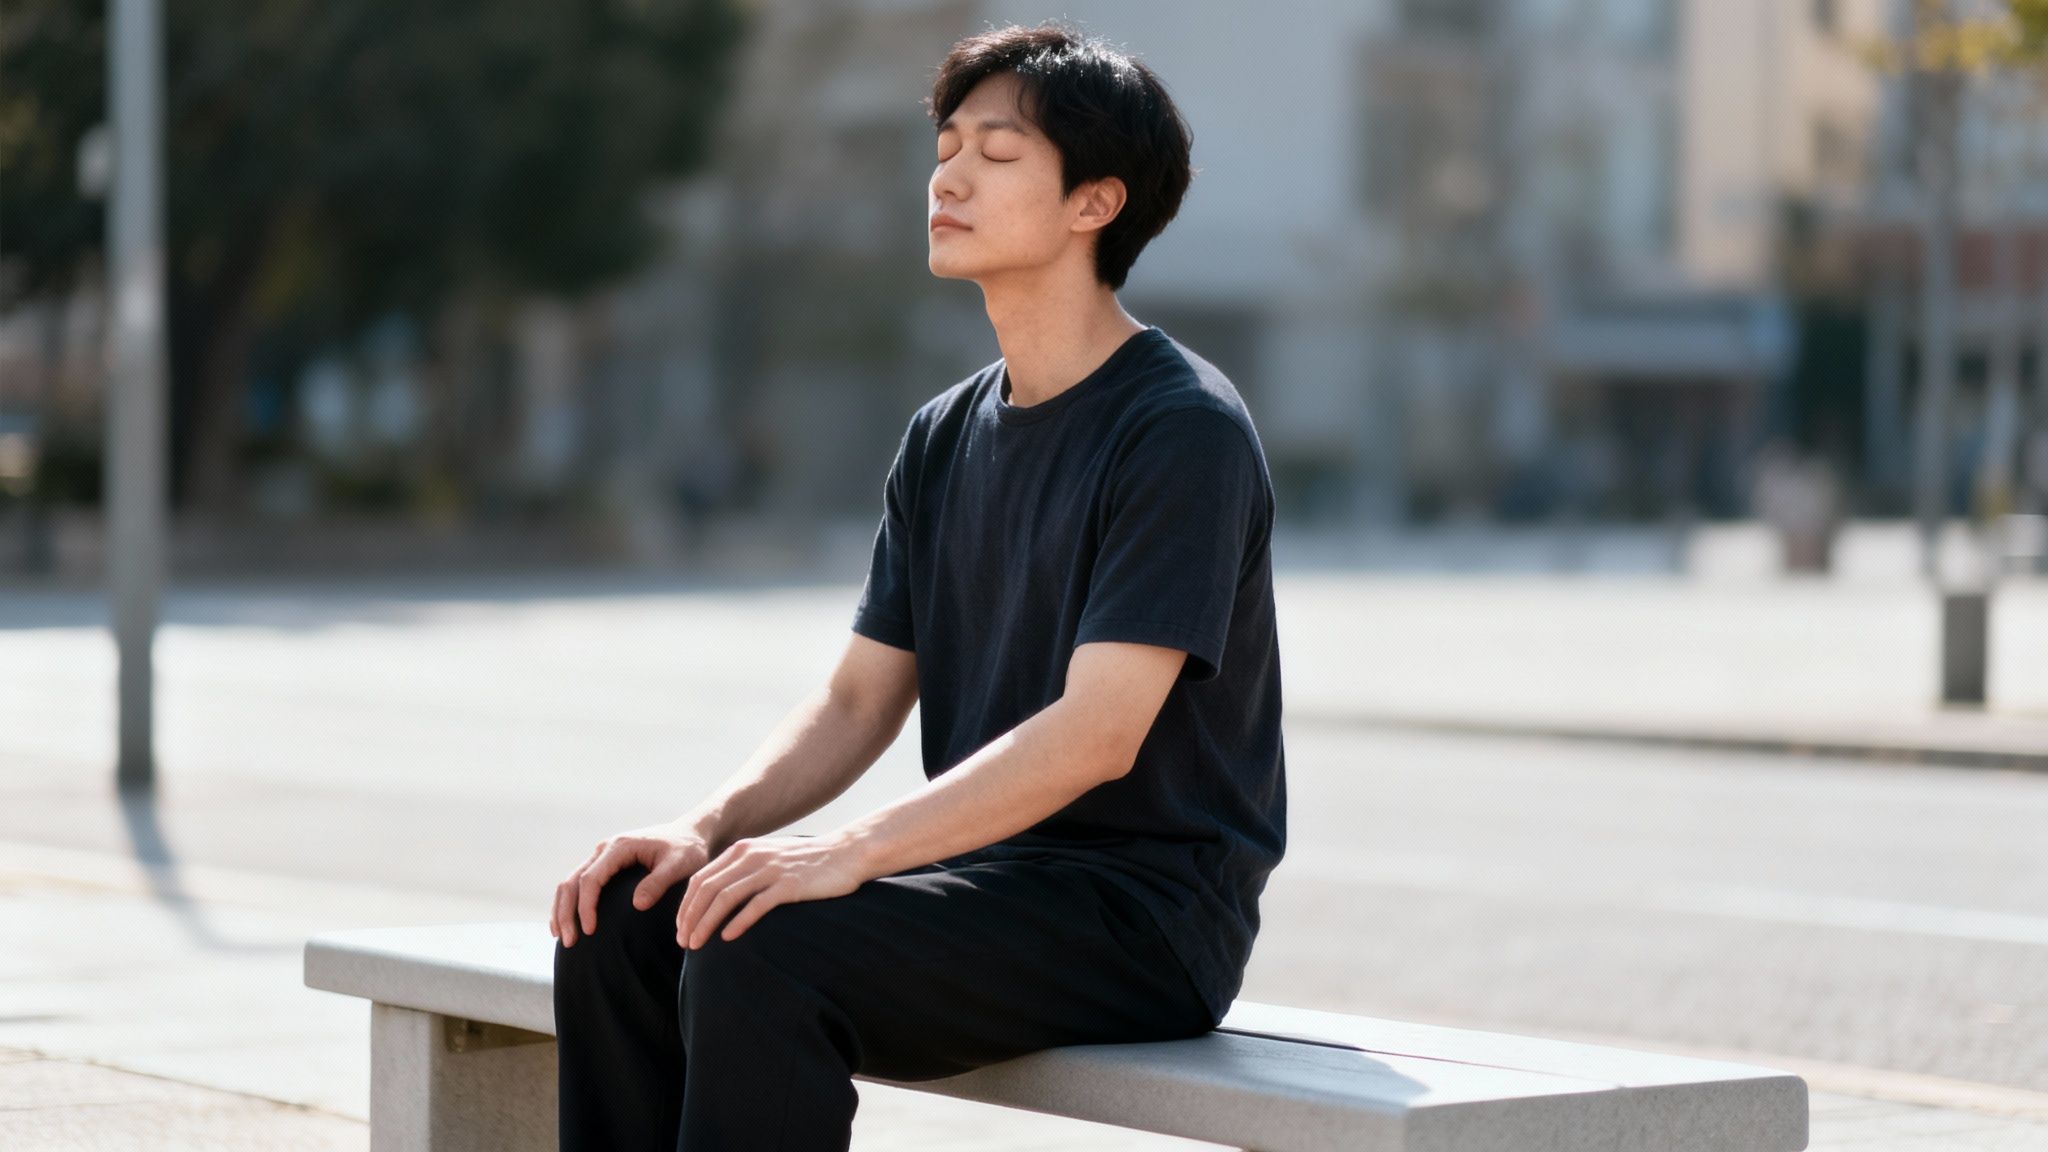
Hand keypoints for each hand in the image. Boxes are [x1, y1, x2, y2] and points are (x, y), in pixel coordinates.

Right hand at [551, 821, 714, 947]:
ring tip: (562, 938)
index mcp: (619, 847)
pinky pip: (579, 885)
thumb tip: (637, 904)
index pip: (591, 879)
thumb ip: (658, 882)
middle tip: (569, 942)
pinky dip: (570, 904)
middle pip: (572, 881)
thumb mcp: (679, 864)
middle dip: (566, 913)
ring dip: (562, 910)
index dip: (586, 906)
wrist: (690, 833)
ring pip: (570, 883)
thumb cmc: (687, 848)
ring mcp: (602, 857)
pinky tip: (570, 924)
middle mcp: (604, 850)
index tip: (590, 931)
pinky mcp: (605, 866)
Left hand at [676, 833, 869, 949]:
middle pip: (707, 889)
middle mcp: (751, 856)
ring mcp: (769, 869)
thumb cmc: (806, 862)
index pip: (701, 879)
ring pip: (725, 898)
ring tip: (697, 945)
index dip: (686, 906)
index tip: (681, 929)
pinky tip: (728, 937)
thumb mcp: (769, 857)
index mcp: (742, 850)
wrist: (846, 853)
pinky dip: (738, 922)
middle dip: (690, 918)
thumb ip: (744, 870)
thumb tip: (718, 898)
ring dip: (706, 923)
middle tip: (683, 943)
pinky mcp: (788, 884)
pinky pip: (755, 905)